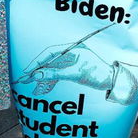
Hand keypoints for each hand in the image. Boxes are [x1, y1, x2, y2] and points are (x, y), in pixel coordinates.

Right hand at [19, 40, 137, 103]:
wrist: (113, 82)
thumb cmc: (98, 74)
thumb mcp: (75, 74)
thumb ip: (55, 74)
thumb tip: (37, 75)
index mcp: (73, 48)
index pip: (50, 53)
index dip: (37, 62)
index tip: (27, 71)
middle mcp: (71, 53)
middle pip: (49, 61)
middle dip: (37, 72)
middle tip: (25, 81)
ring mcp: (71, 62)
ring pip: (52, 69)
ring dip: (43, 79)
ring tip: (33, 88)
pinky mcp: (72, 70)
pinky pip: (58, 74)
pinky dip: (50, 81)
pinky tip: (43, 89)